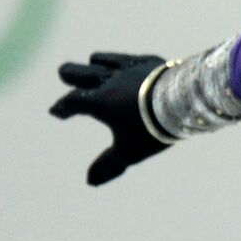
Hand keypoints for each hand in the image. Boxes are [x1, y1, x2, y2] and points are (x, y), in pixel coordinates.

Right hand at [49, 52, 169, 185]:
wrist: (184, 101)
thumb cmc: (152, 128)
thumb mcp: (129, 151)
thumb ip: (109, 165)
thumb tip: (90, 181)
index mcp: (100, 102)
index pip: (72, 101)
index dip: (62, 107)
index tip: (55, 111)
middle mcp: (109, 80)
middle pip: (77, 72)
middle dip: (69, 76)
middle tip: (65, 78)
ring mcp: (128, 67)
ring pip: (101, 60)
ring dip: (94, 66)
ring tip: (94, 70)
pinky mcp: (147, 61)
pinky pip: (126, 59)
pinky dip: (119, 63)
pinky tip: (126, 69)